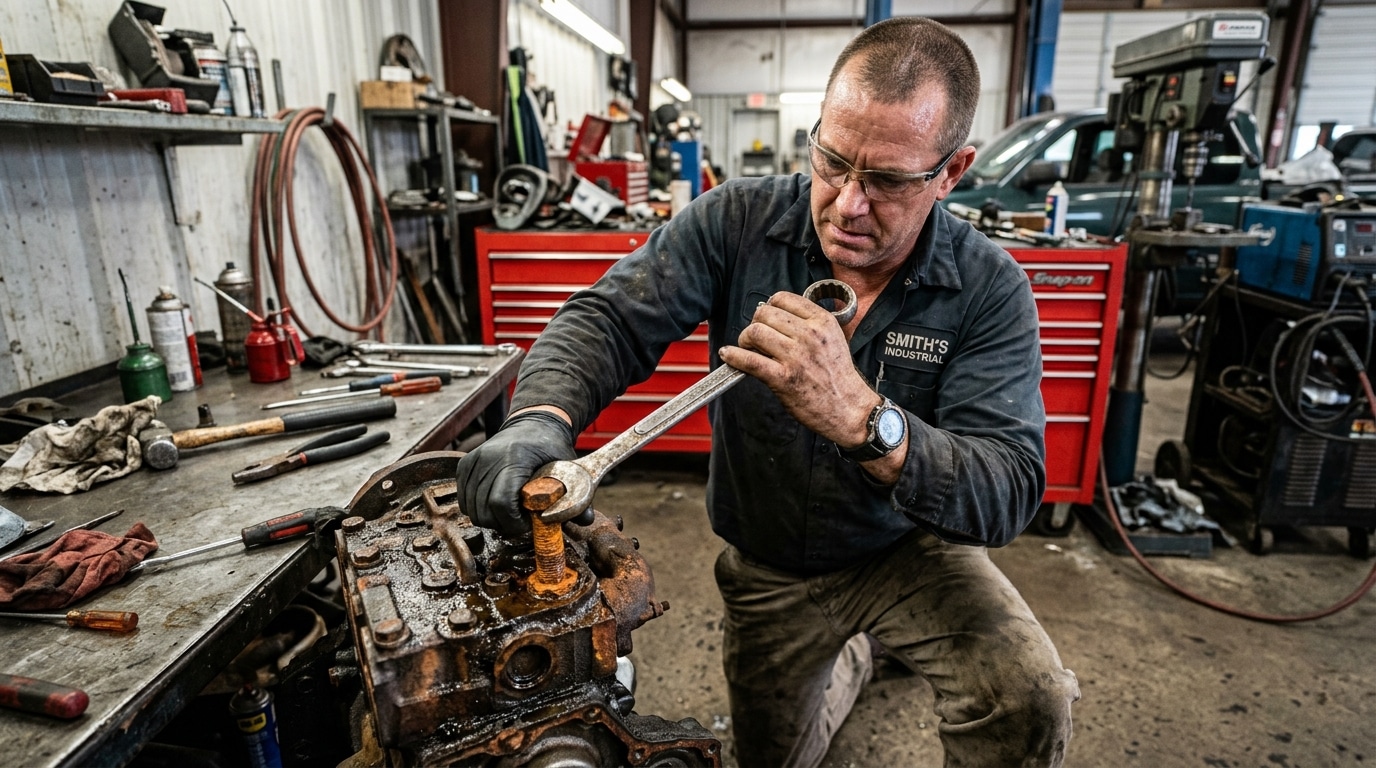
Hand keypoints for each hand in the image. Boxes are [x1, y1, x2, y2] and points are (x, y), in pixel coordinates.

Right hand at [457, 409, 575, 535]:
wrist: (533, 423)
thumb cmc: (551, 447)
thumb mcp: (568, 468)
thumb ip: (576, 496)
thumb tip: (585, 520)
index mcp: (514, 458)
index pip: (501, 503)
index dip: (513, 522)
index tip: (527, 523)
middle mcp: (489, 457)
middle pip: (484, 511)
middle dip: (503, 524)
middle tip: (520, 521)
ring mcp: (474, 460)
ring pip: (471, 509)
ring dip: (490, 518)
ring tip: (509, 512)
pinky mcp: (465, 465)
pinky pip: (463, 500)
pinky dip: (477, 508)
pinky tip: (496, 504)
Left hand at [719, 291, 879, 445]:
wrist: (849, 409)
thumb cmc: (838, 377)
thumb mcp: (832, 338)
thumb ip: (808, 324)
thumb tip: (774, 317)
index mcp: (822, 321)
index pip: (782, 298)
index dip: (768, 308)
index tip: (766, 320)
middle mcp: (809, 335)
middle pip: (764, 314)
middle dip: (754, 324)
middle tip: (755, 338)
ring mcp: (796, 357)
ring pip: (755, 332)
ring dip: (744, 340)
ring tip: (748, 349)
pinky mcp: (784, 379)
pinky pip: (749, 361)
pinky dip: (734, 357)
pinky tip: (729, 356)